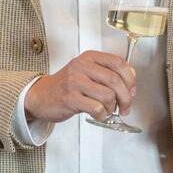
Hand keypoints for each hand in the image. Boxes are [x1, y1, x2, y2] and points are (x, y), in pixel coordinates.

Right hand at [23, 49, 137, 126]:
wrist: (40, 96)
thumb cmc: (66, 86)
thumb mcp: (86, 72)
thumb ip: (107, 73)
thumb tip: (131, 78)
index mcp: (88, 57)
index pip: (118, 63)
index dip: (130, 79)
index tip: (132, 91)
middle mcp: (81, 66)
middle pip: (116, 81)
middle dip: (126, 98)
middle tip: (125, 107)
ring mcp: (75, 81)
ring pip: (108, 96)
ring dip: (111, 108)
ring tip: (105, 110)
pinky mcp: (70, 98)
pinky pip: (96, 108)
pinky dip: (102, 115)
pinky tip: (97, 115)